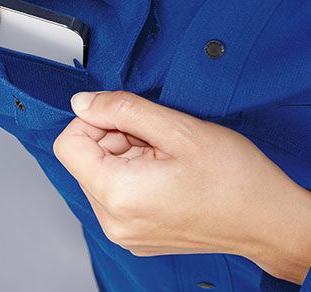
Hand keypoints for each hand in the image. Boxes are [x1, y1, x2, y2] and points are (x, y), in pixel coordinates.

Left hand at [53, 91, 310, 283]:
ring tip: (163, 154)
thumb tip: (82, 102)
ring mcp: (124, 231)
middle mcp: (113, 220)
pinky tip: (164, 170)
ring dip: (124, 153)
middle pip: (84, 158)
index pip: (68, 144)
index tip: (122, 117)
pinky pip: (115, 192)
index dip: (92, 120)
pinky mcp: (135, 233)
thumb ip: (120, 108)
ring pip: (100, 172)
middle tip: (154, 136)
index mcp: (117, 195)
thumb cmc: (234, 178)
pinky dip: (132, 172)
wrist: (268, 220)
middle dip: (113, 136)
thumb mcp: (176, 128)